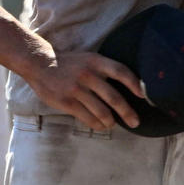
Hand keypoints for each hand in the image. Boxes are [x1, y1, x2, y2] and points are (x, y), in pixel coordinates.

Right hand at [26, 50, 143, 131]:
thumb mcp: (88, 58)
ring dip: (111, 122)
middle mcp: (87, 74)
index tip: (143, 96)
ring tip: (114, 124)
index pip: (121, 72)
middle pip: (114, 97)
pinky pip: (87, 118)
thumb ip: (104, 69)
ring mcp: (76, 89)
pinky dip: (97, 124)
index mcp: (95, 61)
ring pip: (102, 111)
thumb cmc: (69, 63)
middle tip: (136, 122)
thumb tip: (129, 87)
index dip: (134, 84)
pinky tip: (101, 126)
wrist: (39, 63)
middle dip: (127, 112)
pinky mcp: (66, 102)